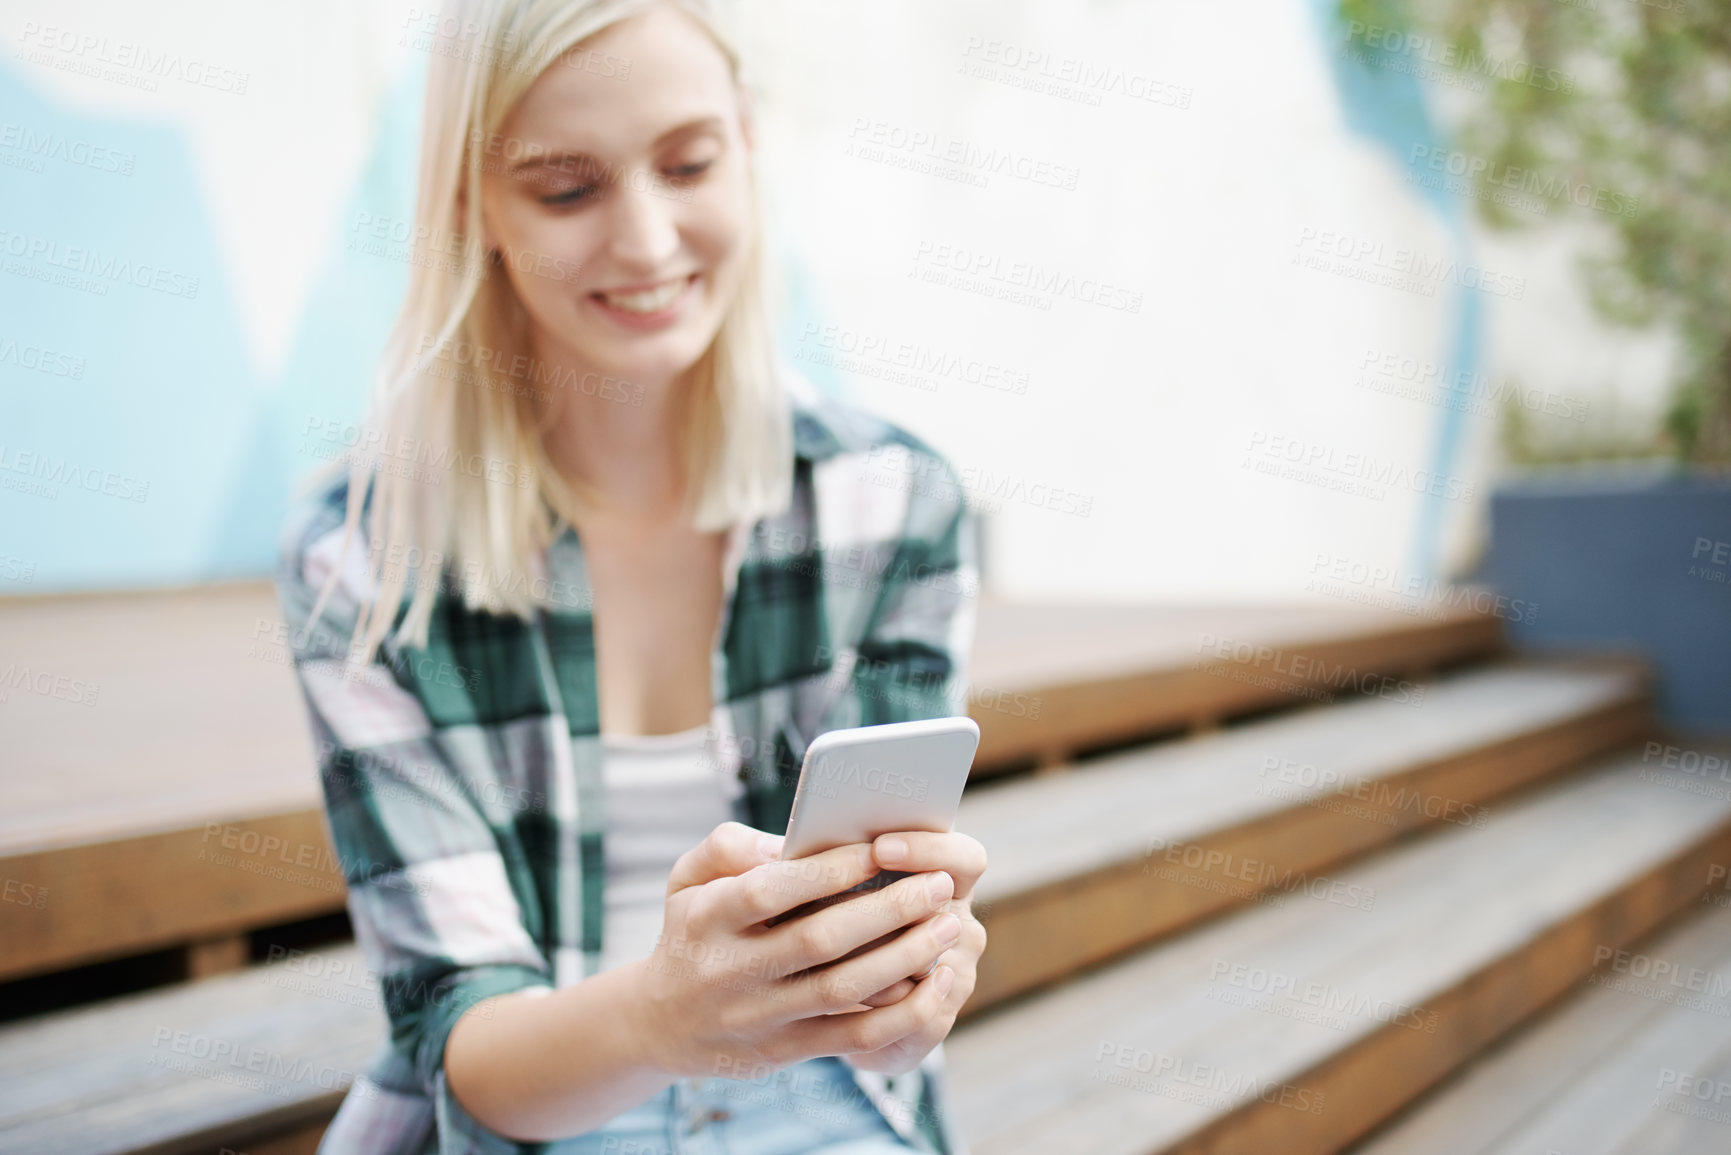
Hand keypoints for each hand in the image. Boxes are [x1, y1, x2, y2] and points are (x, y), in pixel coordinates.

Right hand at [627, 822, 963, 1081]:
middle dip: (889, 908)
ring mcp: (759, 1016)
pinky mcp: (785, 1050)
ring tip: (947, 924)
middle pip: (820, 940)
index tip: (882, 847)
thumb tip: (788, 843)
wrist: (661, 1022)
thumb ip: (730, 847)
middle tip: (937, 883)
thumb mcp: (687, 878)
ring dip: (905, 956)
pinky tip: (936, 983)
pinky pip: (853, 1037)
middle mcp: (731, 970)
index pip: (771, 890)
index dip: (829, 870)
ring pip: (844, 989)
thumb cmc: (692, 931)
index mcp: (709, 917)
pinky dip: (902, 1012)